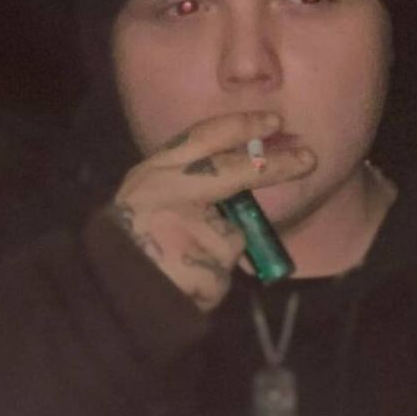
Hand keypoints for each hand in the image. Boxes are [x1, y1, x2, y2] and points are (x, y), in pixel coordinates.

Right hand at [105, 109, 316, 312]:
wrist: (109, 294)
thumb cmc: (131, 240)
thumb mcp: (147, 197)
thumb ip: (185, 183)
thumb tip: (241, 177)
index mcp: (155, 173)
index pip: (203, 137)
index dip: (240, 126)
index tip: (272, 121)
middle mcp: (171, 193)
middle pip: (233, 171)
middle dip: (273, 163)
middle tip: (307, 158)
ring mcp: (189, 229)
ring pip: (231, 234)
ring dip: (220, 250)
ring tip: (184, 261)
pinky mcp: (205, 266)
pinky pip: (224, 269)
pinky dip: (213, 277)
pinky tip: (186, 280)